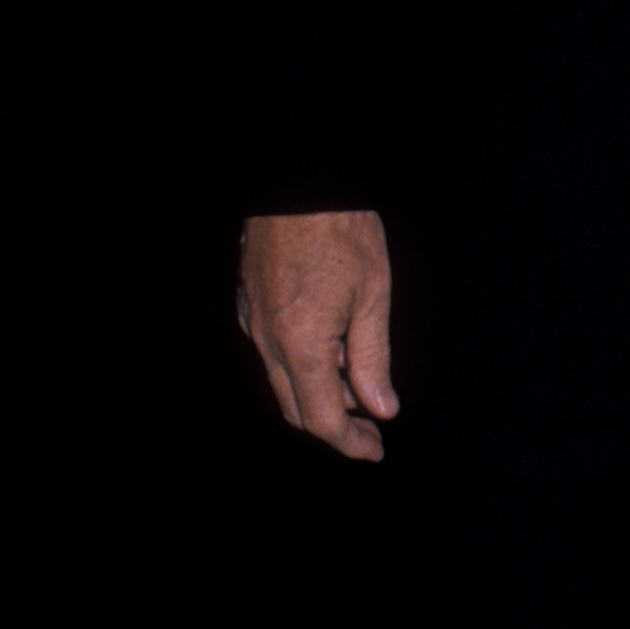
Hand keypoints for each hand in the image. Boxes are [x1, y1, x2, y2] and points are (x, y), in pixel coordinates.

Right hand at [237, 209, 397, 461]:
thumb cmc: (342, 230)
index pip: (321, 419)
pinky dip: (301, 364)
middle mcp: (267, 341)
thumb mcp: (373, 295)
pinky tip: (332, 348)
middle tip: (372, 426)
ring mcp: (251, 322)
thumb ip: (373, 358)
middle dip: (334, 425)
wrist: (298, 179)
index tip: (375, 449)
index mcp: (301, 344)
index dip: (350, 443)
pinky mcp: (248, 303)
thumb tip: (382, 408)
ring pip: (282, 381)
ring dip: (318, 393)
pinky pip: (272, 352)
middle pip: (296, 408)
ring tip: (359, 383)